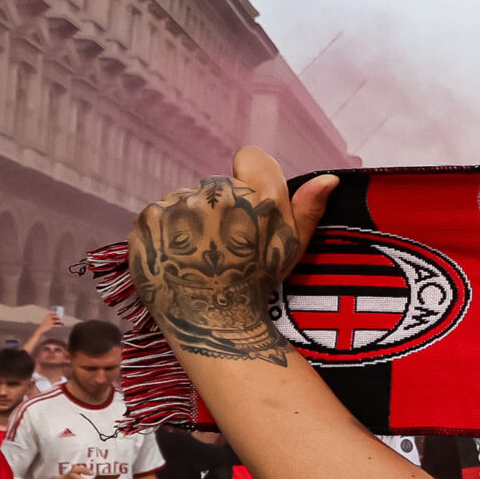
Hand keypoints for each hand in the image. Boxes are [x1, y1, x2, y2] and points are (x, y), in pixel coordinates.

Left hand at [128, 149, 337, 365]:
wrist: (209, 321)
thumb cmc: (255, 284)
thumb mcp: (291, 248)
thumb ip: (309, 208)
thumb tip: (329, 177)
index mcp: (260, 198)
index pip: (250, 158)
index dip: (249, 181)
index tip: (247, 211)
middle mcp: (221, 195)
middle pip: (218, 185)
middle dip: (220, 208)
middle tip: (223, 245)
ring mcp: (182, 205)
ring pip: (187, 199)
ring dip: (190, 219)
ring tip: (198, 253)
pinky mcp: (150, 218)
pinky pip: (159, 212)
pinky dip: (165, 231)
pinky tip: (176, 255)